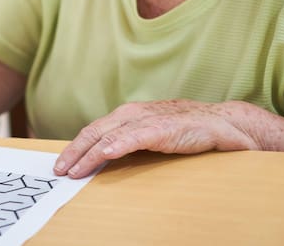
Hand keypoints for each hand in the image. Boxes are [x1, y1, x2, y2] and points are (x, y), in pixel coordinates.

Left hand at [54, 100, 259, 177]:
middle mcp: (132, 114)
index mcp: (128, 115)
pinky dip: (119, 144)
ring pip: (109, 136)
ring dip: (89, 154)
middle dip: (74, 152)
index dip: (75, 148)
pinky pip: (136, 136)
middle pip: (94, 132)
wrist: (224, 123)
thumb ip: (131, 142)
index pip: (94, 131)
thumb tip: (106, 159)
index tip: (61, 165)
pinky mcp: (164, 128)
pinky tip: (106, 154)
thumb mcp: (151, 136)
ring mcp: (147, 119)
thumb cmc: (186, 130)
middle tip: (59, 170)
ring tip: (75, 169)